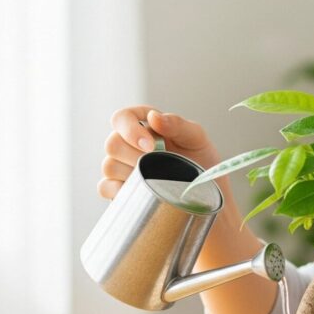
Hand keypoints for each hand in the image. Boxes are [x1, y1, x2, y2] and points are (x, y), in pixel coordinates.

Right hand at [98, 106, 217, 199]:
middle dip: (135, 157)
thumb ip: (177, 124)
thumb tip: (153, 117)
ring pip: (109, 166)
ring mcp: (123, 167)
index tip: (150, 146)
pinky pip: (106, 187)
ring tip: (156, 180)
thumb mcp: (197, 140)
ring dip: (132, 174)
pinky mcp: (120, 189)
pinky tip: (140, 192)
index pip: (122, 118)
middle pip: (112, 144)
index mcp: (146, 126)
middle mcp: (130, 144)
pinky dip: (120, 191)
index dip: (130, 130)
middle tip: (160, 167)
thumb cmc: (203, 163)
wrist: (208, 197)